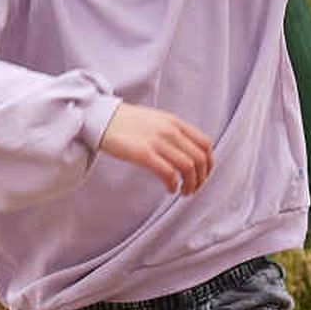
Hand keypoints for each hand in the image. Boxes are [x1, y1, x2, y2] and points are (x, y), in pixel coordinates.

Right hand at [100, 101, 214, 195]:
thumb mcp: (156, 120)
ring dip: (189, 184)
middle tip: (193, 188)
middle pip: (200, 158)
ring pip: (188, 167)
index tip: (203, 175)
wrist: (102, 118)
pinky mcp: (143, 153)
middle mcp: (170, 130)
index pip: (204, 143)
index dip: (208, 163)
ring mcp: (157, 141)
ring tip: (183, 192)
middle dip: (201, 178)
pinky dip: (173, 185)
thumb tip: (187, 151)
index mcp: (174, 122)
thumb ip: (173, 132)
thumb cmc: (126, 122)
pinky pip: (168, 173)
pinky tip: (170, 189)